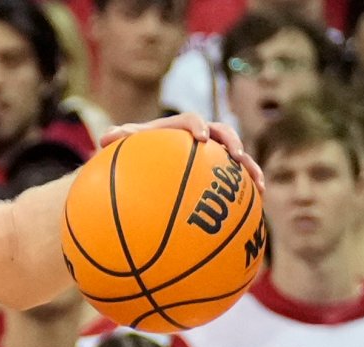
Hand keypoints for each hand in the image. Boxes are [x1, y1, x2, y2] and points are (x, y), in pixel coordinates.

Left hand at [106, 113, 263, 192]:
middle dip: (232, 143)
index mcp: (179, 128)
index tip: (201, 139)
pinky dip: (249, 192)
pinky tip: (258, 208)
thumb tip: (105, 137)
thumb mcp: (123, 151)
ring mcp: (215, 155)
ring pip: (238, 157)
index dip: (198, 127)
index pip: (190, 120)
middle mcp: (202, 138)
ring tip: (259, 185)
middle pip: (223, 133)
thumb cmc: (134, 158)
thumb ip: (118, 141)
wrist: (147, 168)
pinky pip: (238, 181)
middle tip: (236, 156)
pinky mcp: (221, 174)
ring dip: (250, 168)